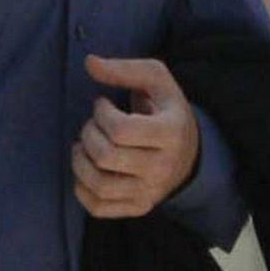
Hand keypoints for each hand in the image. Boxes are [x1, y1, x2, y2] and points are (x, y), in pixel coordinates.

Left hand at [73, 54, 200, 217]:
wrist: (189, 154)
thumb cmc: (165, 111)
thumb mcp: (157, 81)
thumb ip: (125, 68)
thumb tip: (89, 63)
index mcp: (171, 133)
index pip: (120, 130)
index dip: (101, 114)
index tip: (103, 105)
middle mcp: (162, 168)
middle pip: (106, 156)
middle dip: (88, 134)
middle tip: (92, 125)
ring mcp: (150, 192)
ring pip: (99, 185)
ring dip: (79, 162)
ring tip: (84, 147)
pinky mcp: (138, 207)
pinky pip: (98, 207)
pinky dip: (82, 189)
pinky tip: (87, 170)